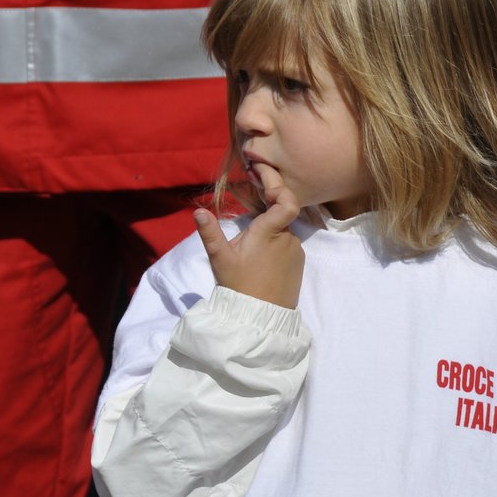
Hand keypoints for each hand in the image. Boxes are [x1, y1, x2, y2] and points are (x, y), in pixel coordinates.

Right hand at [194, 165, 304, 307]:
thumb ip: (210, 233)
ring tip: (250, 244)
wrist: (260, 318)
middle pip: (281, 212)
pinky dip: (276, 243)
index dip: (277, 185)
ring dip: (270, 230)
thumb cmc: (239, 286)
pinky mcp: (299, 263)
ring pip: (283, 230)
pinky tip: (261, 255)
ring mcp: (296, 251)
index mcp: (269, 232)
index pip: (286, 200)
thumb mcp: (220, 259)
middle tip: (250, 208)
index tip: (262, 179)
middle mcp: (288, 238)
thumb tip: (198, 212)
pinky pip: (288, 244)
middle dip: (266, 209)